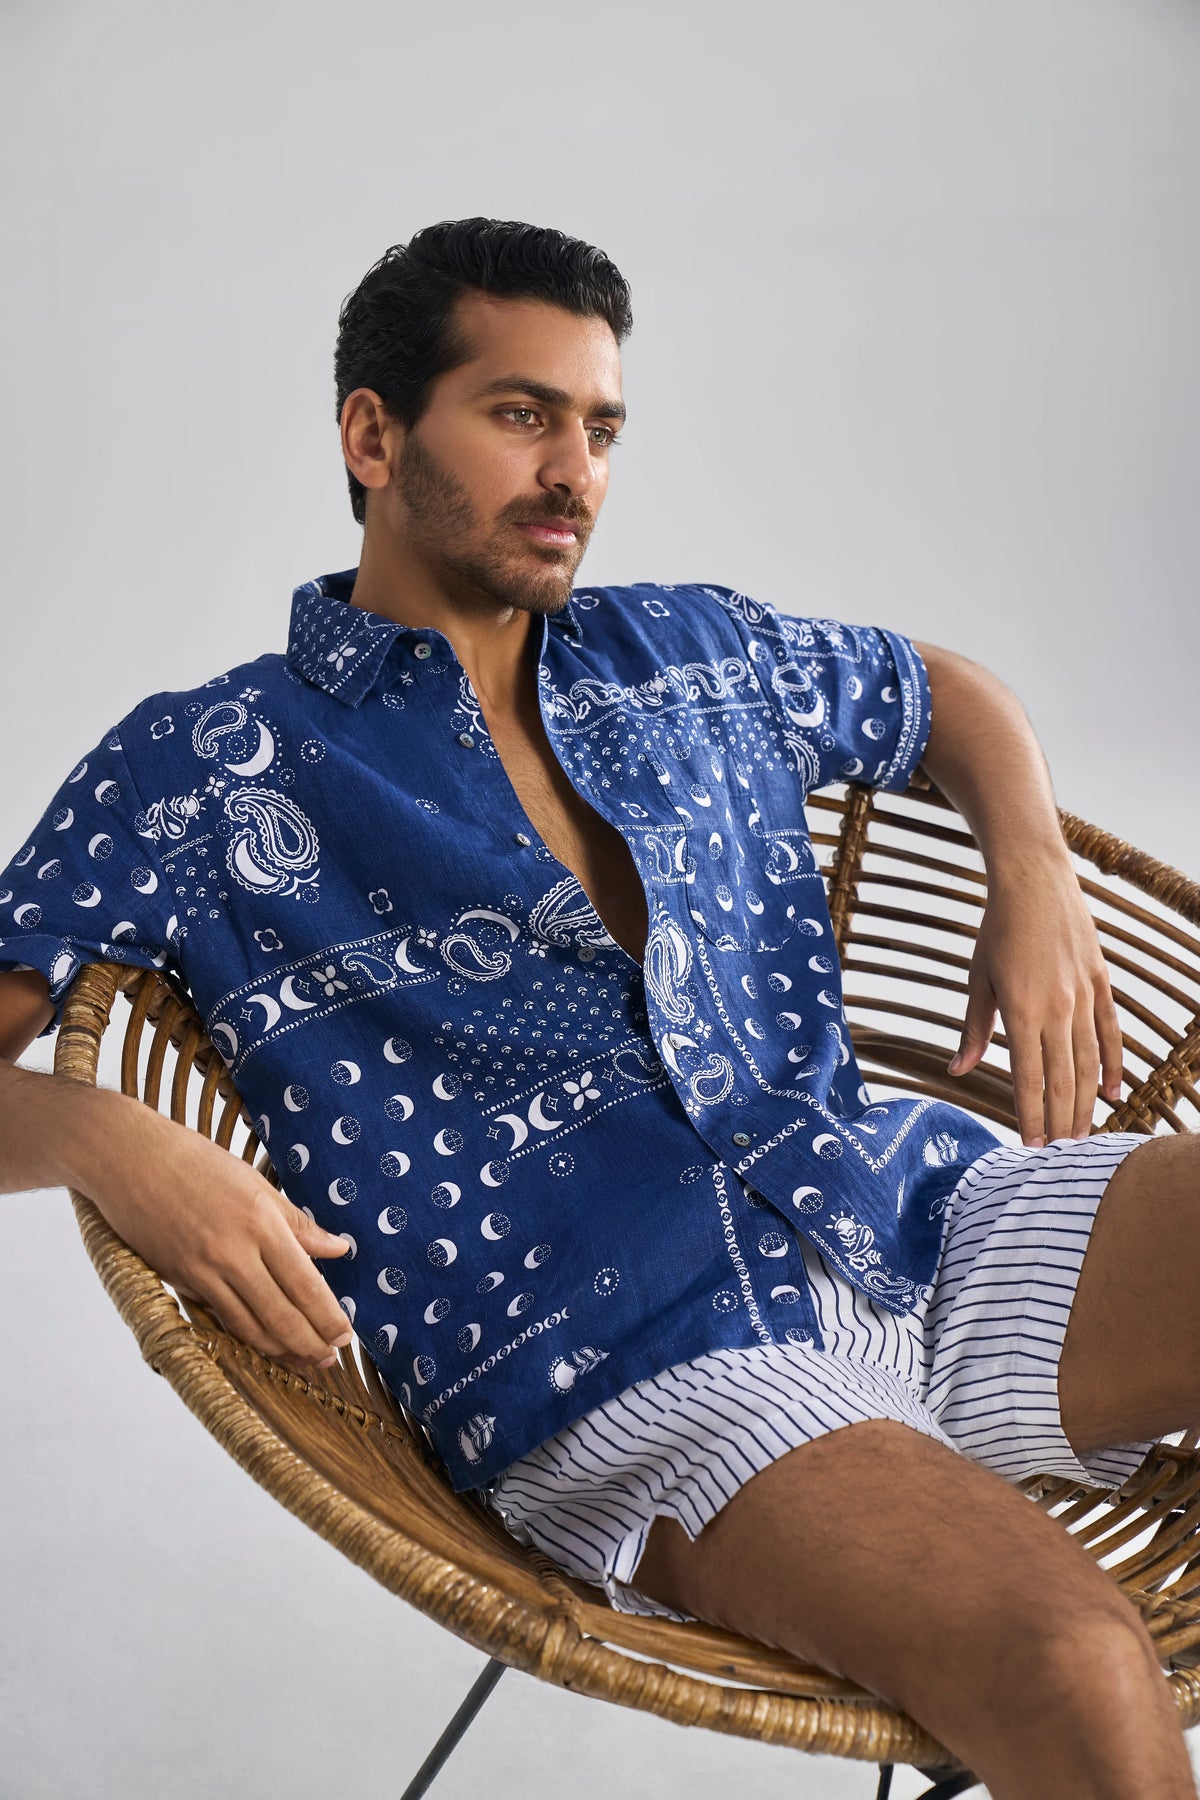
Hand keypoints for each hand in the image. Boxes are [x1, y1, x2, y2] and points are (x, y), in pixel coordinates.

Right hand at [67, 1090, 353, 1371]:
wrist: (129, 1159)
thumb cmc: (196, 1162)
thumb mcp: (256, 1183)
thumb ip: (298, 1223)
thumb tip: (338, 1249)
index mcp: (261, 1222)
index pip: (305, 1283)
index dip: (327, 1316)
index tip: (346, 1335)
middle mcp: (234, 1253)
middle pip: (281, 1314)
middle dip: (311, 1344)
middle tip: (333, 1361)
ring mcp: (204, 1271)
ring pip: (250, 1326)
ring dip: (282, 1350)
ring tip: (305, 1362)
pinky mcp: (180, 1280)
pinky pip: (220, 1318)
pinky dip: (247, 1337)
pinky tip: (265, 1346)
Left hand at [947, 853, 1123, 1145]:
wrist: (1034, 881)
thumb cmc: (997, 930)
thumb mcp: (977, 980)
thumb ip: (974, 1029)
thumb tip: (958, 1070)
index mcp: (1020, 1011)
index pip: (1027, 1078)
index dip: (1029, 1115)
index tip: (1030, 1145)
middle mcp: (1057, 1008)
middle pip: (1062, 1079)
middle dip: (1060, 1120)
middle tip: (1058, 1151)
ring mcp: (1083, 996)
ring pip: (1089, 1062)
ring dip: (1085, 1102)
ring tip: (1082, 1134)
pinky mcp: (1101, 982)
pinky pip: (1110, 1033)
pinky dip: (1112, 1065)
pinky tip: (1111, 1093)